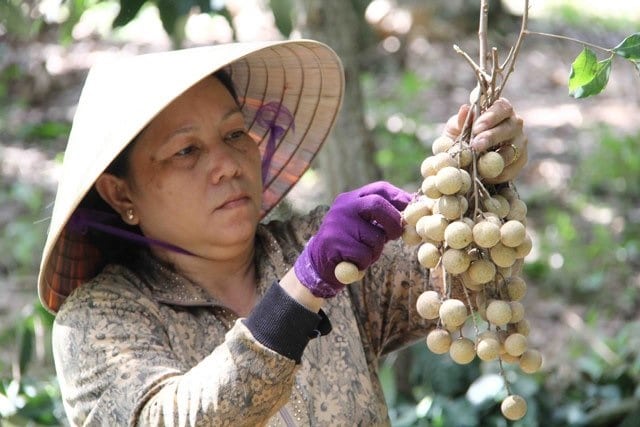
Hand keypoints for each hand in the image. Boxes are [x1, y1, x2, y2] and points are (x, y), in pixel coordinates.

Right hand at [293, 181, 410, 297]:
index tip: (412, 211)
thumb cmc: (350, 244)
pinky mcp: (333, 242)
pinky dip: (364, 262)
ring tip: (363, 253)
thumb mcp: (364, 224)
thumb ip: (383, 217)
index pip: (381, 189)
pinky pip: (364, 254)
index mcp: (351, 198)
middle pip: (377, 205)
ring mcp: (337, 223)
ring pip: (375, 237)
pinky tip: (353, 262)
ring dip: (376, 251)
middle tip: (396, 235)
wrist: (318, 264)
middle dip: (393, 222)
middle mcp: (343, 207)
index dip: (401, 198)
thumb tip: (414, 213)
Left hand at [444, 98, 527, 182]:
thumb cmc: (461, 138)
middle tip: (476, 145)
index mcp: (500, 110)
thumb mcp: (455, 128)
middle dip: (492, 137)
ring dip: (495, 157)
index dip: (491, 117)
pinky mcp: (520, 161)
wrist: (464, 160)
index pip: (502, 108)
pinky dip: (497, 173)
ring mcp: (519, 142)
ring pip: (512, 150)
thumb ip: (460, 121)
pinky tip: (484, 175)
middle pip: (510, 128)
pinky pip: (512, 168)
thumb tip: (465, 109)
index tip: (476, 127)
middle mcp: (514, 124)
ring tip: (479, 163)